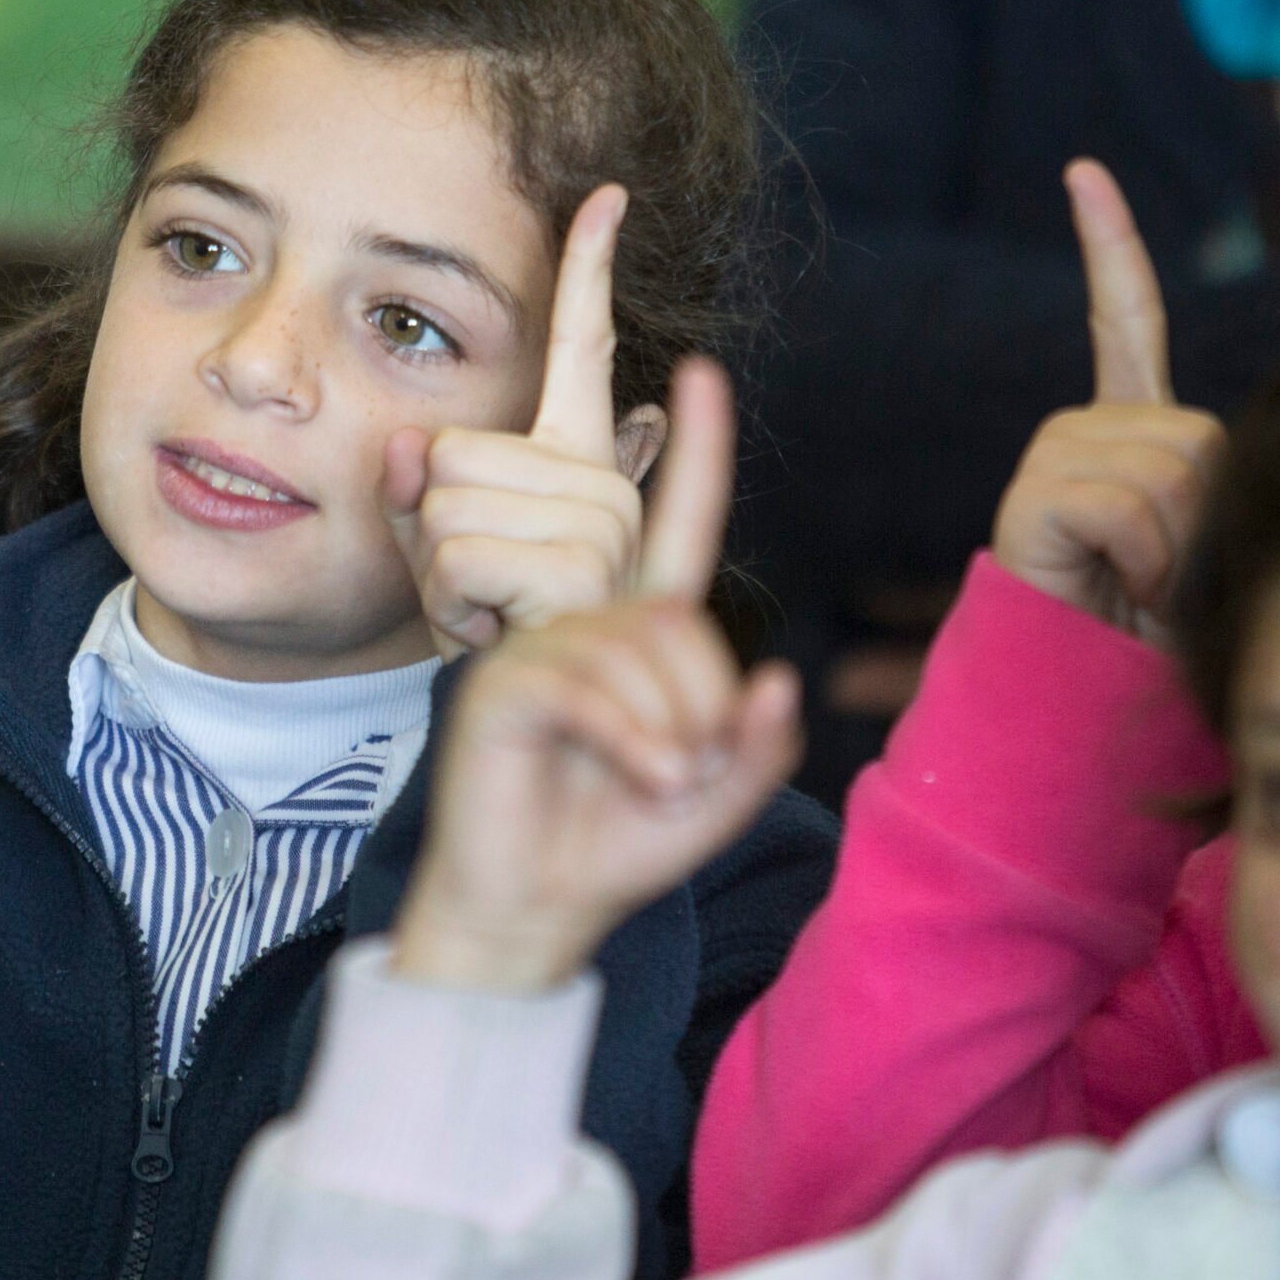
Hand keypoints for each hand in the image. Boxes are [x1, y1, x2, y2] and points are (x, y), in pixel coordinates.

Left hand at [384, 186, 660, 654]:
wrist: (524, 746)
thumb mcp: (431, 564)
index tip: (604, 196)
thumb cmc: (486, 651)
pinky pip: (458, 552)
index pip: (583, 352)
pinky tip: (493, 634)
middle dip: (430, 532)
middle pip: (448, 452)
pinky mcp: (584, 571)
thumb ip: (410, 496)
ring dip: (438, 576)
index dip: (589, 272)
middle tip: (480, 598)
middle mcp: (606, 487)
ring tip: (489, 619)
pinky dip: (450, 604)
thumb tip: (404, 446)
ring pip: (442, 502)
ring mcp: (605, 527)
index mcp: (580, 468)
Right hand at [389, 358, 801, 992]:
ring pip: (637, 646)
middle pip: (678, 614)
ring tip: (660, 782)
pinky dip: (634, 740)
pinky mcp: (502, 682)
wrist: (533, 904)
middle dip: (705, 700)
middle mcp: (586, 624)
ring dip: (671, 729)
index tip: (701, 374)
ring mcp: (538, 648)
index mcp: (639, 633)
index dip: (696, 452)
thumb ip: (760, 743)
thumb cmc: (617, 842)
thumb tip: (777, 680)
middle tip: (686, 770)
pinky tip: (645, 778)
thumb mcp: (718, 797)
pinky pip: (589, 685)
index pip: (679, 526)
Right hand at [991, 160, 1225, 641]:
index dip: (1109, 245)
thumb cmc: (1149, 631)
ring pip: (1168, 471)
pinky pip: (1125, 502)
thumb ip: (1209, 475)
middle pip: (1196, 434)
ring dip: (1177, 547)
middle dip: (1206, 514)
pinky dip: (1144, 555)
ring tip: (1141, 592)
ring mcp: (1053, 460)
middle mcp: (1080, 433)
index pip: (1122, 320)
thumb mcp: (1204, 537)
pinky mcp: (1036, 499)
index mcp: (1122, 430)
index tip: (1082, 173)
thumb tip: (1207, 458)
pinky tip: (1120, 584)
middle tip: (1168, 579)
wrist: (1079, 697)